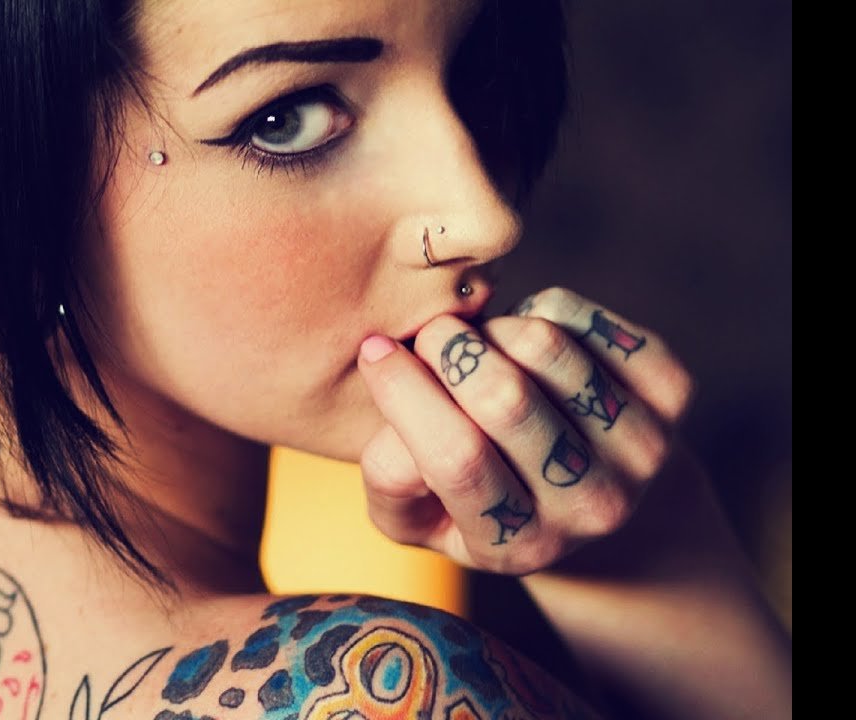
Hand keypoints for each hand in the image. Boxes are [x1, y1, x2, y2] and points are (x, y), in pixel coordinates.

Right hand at [357, 286, 693, 574]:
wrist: (592, 502)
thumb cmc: (483, 501)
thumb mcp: (419, 516)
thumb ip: (388, 474)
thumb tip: (389, 378)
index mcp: (518, 545)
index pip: (457, 459)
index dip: (405, 393)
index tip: (375, 351)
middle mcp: (590, 507)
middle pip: (503, 397)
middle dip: (446, 348)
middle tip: (432, 343)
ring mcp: (641, 450)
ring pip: (544, 345)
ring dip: (493, 329)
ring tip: (484, 349)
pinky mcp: (672, 393)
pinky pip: (584, 318)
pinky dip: (541, 310)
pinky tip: (532, 345)